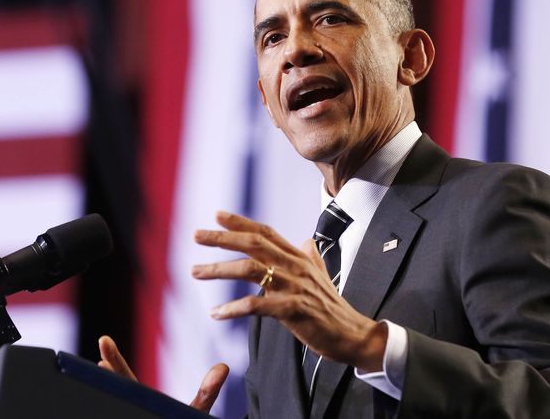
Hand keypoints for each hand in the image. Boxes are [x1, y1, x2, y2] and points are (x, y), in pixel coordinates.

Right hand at [98, 335, 229, 412]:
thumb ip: (207, 392)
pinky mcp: (138, 418)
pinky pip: (126, 413)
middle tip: (99, 355)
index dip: (115, 361)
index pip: (125, 377)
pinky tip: (104, 404)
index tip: (104, 340)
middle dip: (107, 373)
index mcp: (143, 400)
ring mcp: (133, 413)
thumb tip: (224, 366)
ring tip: (104, 377)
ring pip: (115, 405)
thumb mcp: (194, 411)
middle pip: (115, 388)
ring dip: (110, 396)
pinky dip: (116, 408)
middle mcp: (135, 408)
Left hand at [191, 211, 386, 372]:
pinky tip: (216, 313)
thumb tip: (306, 240)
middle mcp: (295, 266)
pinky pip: (257, 305)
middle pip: (253, 243)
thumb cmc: (333, 308)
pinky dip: (234, 307)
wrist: (353, 335)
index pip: (266, 232)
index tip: (217, 215)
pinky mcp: (293, 310)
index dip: (241, 222)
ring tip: (196, 271)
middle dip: (222, 238)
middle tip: (196, 235)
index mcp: (298, 258)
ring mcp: (294, 287)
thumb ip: (311, 257)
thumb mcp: (321, 277)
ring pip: (251, 269)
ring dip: (219, 269)